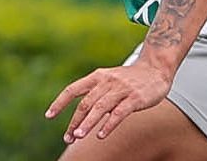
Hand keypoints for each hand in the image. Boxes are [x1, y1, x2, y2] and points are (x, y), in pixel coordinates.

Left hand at [45, 60, 172, 143]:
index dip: (60, 102)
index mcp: (98, 76)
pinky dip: (108, 125)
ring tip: (78, 136)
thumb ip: (96, 96)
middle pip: (86, 103)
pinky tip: (100, 135)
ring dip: (87, 123)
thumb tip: (80, 120)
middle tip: (68, 138)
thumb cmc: (130, 79)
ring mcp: (122, 89)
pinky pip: (119, 113)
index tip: (49, 116)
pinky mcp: (136, 98)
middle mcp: (108, 81)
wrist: (157, 68)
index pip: (74, 89)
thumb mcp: (110, 81)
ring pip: (100, 108)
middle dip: (75, 122)